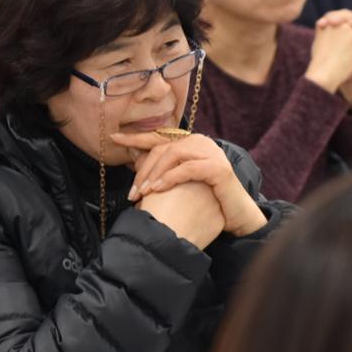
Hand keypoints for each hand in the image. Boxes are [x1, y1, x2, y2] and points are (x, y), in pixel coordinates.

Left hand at [111, 132, 266, 236]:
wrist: (236, 214)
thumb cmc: (206, 198)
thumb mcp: (179, 182)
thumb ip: (160, 170)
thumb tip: (132, 161)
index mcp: (189, 142)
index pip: (158, 138)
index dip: (135, 138)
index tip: (114, 138)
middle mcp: (200, 142)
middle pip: (162, 148)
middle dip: (142, 169)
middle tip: (131, 192)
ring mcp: (210, 152)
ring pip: (173, 155)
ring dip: (153, 174)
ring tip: (142, 193)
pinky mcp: (218, 167)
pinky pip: (187, 168)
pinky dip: (169, 178)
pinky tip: (157, 190)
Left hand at [315, 10, 351, 111]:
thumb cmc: (339, 72)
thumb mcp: (330, 52)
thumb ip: (326, 38)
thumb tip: (319, 23)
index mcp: (349, 35)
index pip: (342, 17)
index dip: (332, 17)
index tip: (321, 23)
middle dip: (340, 16)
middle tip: (329, 20)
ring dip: (351, 18)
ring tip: (340, 22)